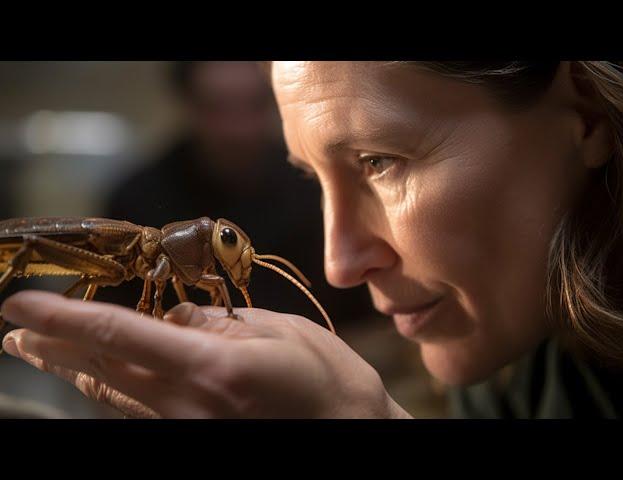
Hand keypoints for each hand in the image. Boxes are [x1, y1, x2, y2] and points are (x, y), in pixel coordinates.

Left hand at [1, 291, 411, 418]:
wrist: (351, 436)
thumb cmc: (330, 383)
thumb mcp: (281, 332)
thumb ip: (221, 322)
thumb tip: (175, 317)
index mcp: (210, 366)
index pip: (119, 334)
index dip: (63, 318)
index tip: (21, 302)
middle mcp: (187, 403)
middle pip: (102, 369)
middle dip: (52, 347)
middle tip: (14, 330)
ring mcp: (188, 427)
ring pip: (113, 396)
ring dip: (72, 371)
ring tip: (37, 353)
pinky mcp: (196, 437)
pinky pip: (140, 411)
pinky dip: (109, 392)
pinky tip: (97, 384)